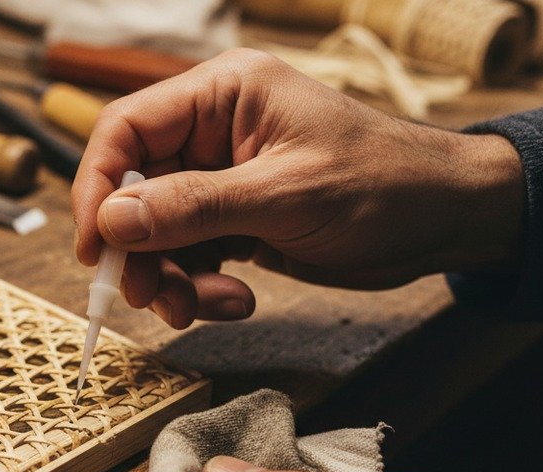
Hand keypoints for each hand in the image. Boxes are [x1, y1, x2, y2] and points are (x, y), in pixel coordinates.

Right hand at [72, 49, 523, 328]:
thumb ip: (195, 207)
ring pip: (158, 234)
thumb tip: (112, 218)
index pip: (127, 130)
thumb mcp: (286, 196)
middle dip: (140, 250)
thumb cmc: (385, 185)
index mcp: (224, 94)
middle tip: (152, 296)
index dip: (98, 187)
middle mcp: (214, 132)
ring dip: (171, 279)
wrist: (447, 221)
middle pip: (134, 190)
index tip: (94, 246)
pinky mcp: (236, 220)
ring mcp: (223, 180)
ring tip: (207, 307)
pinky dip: (200, 288)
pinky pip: (190, 257)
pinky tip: (234, 301)